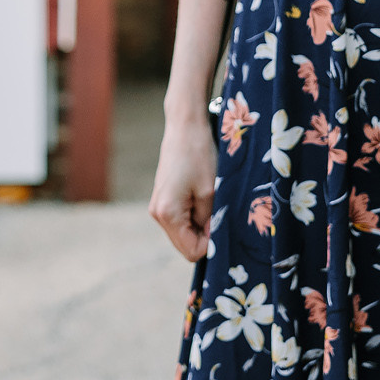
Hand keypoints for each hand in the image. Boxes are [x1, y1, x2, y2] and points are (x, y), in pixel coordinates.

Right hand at [148, 113, 219, 261]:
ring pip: (183, 233)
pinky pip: (180, 220)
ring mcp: (158, 207)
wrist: (184, 128)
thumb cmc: (199, 156)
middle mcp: (158, 215)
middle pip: (185, 244)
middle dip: (205, 236)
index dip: (210, 244)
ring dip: (200, 226)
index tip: (222, 224)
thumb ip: (211, 221)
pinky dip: (194, 217)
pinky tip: (203, 199)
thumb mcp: (211, 192)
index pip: (191, 251)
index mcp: (168, 214)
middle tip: (219, 214)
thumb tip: (212, 240)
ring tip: (211, 203)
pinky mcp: (162, 199)